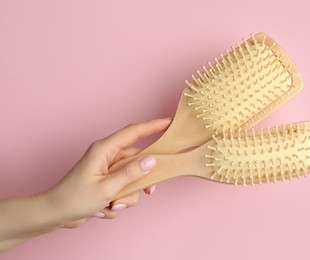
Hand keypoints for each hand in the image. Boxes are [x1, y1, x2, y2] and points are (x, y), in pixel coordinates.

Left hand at [42, 118, 170, 227]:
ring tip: (111, 204)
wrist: (55, 214)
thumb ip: (131, 173)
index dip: (153, 126)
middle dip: (141, 180)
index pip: (133, 132)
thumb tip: (152, 161)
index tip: (169, 122)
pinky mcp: (107, 182)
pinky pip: (124, 190)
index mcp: (104, 150)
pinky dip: (119, 201)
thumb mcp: (106, 187)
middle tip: (149, 191)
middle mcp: (107, 157)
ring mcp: (108, 170)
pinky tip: (103, 208)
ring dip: (126, 196)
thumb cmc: (74, 198)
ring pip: (132, 179)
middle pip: (137, 161)